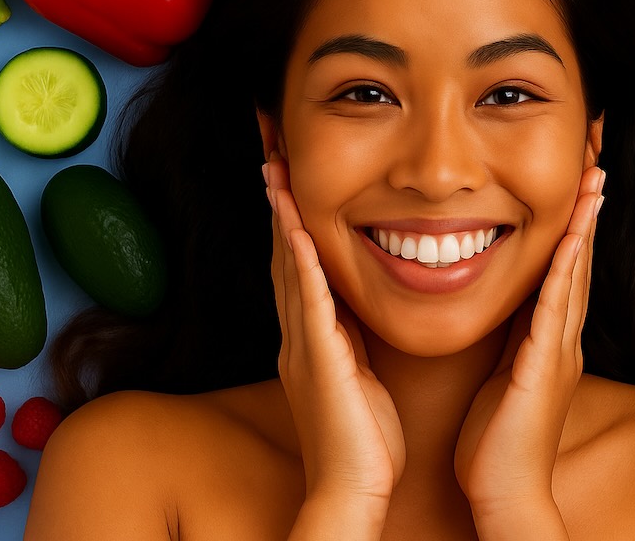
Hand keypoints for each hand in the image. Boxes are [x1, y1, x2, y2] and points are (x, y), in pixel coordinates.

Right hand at [265, 153, 405, 525]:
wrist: (352, 487)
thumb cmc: (363, 436)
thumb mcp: (357, 372)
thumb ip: (350, 336)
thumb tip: (354, 306)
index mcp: (310, 333)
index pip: (296, 259)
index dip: (290, 212)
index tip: (288, 169)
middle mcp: (298, 331)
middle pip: (282, 249)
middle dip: (277, 198)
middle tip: (270, 147)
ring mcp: (302, 343)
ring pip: (287, 264)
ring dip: (281, 214)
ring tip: (274, 166)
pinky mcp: (318, 357)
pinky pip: (306, 299)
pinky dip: (299, 259)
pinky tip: (295, 226)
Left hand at [454, 166, 604, 528]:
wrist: (507, 494)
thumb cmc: (498, 443)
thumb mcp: (504, 377)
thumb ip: (510, 341)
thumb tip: (504, 309)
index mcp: (549, 339)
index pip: (565, 267)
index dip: (572, 221)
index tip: (577, 177)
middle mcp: (562, 338)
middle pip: (579, 258)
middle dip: (588, 208)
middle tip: (597, 158)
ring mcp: (559, 351)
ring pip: (575, 273)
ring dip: (584, 225)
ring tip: (594, 178)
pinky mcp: (545, 367)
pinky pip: (556, 307)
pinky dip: (566, 268)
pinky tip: (571, 236)